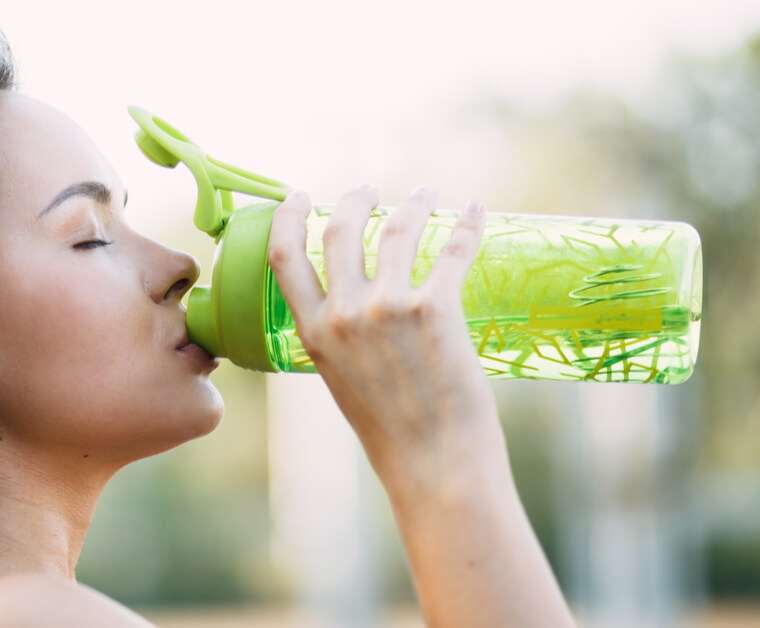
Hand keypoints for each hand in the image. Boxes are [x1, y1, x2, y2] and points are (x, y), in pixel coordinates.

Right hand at [267, 185, 502, 494]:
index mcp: (313, 333)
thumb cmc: (393, 432)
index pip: (284, 256)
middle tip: (370, 192)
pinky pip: (451, 250)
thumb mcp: (343, 381)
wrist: (434, 465)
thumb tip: (356, 309)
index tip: (298, 195)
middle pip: (340, 229)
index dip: (288, 216)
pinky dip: (467, 225)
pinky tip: (475, 211)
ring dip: (412, 204)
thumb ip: (341, 339)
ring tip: (423, 196)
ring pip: (397, 230)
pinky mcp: (436, 311)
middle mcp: (344, 315)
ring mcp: (389, 309)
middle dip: (355, 199)